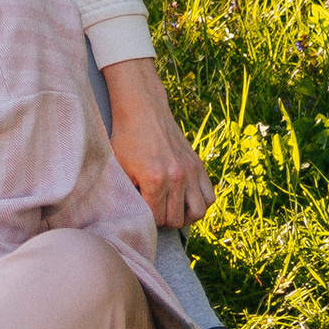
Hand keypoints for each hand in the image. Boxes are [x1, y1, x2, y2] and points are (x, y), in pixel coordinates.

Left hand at [104, 59, 212, 227]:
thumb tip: (135, 214)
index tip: (142, 211)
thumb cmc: (126, 137)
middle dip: (165, 219)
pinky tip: (186, 198)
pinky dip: (200, 202)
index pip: (157, 219)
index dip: (148, 220)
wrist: (143, 108)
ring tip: (173, 208)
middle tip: (155, 209)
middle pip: (177, 220)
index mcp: (155, 180)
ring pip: (199, 212)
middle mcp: (177, 178)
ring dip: (186, 216)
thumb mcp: (119, 166)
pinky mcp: (198, 165)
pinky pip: (209, 196)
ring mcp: (190, 171)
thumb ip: (128, 192)